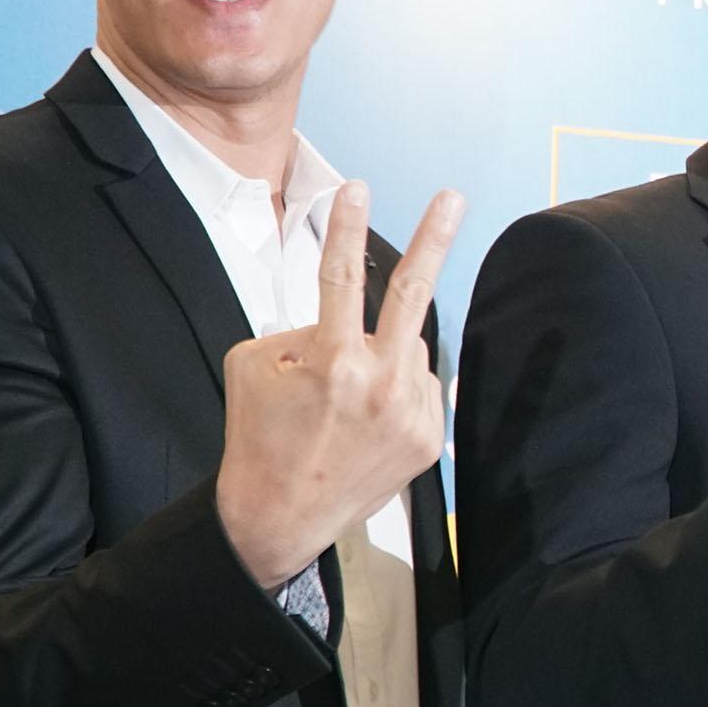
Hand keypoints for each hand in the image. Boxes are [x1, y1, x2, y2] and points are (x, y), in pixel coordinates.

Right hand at [216, 183, 462, 589]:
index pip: (340, 278)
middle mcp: (379, 382)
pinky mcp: (429, 439)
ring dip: (384, 357)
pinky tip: (369, 422)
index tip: (356, 187)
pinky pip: (422, 389)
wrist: (276, 519)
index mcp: (331, 361)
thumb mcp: (254, 369)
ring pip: (410, 351)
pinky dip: (398, 391)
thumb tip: (341, 321)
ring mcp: (411, 412)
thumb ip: (301, 332)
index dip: (347, 228)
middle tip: (453, 198)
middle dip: (435, 240)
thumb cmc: (259, 437)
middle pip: (414, 295)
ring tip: (350, 401)